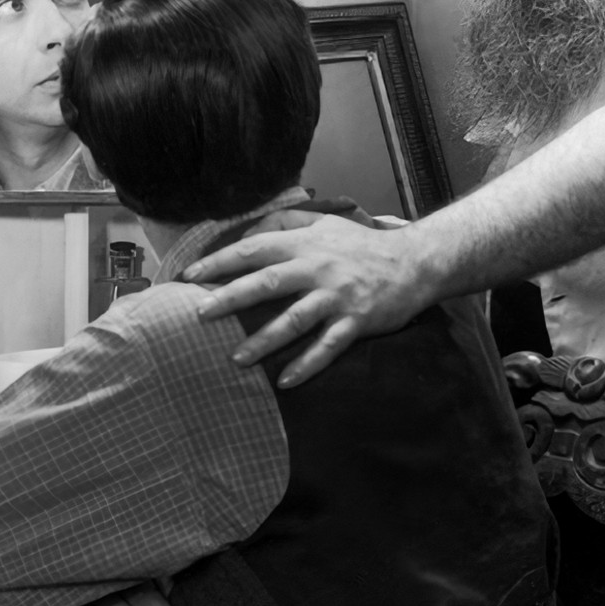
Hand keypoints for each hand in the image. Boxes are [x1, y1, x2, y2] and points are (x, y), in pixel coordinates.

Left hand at [187, 212, 433, 386]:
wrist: (414, 263)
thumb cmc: (362, 245)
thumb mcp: (325, 224)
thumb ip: (287, 223)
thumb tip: (248, 228)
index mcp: (305, 244)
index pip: (255, 249)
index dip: (221, 262)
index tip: (190, 276)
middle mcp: (318, 268)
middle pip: (268, 282)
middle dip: (231, 298)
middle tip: (200, 314)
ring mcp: (337, 296)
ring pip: (294, 319)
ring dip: (264, 341)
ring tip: (237, 359)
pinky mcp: (356, 321)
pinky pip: (328, 347)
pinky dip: (307, 365)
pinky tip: (286, 382)